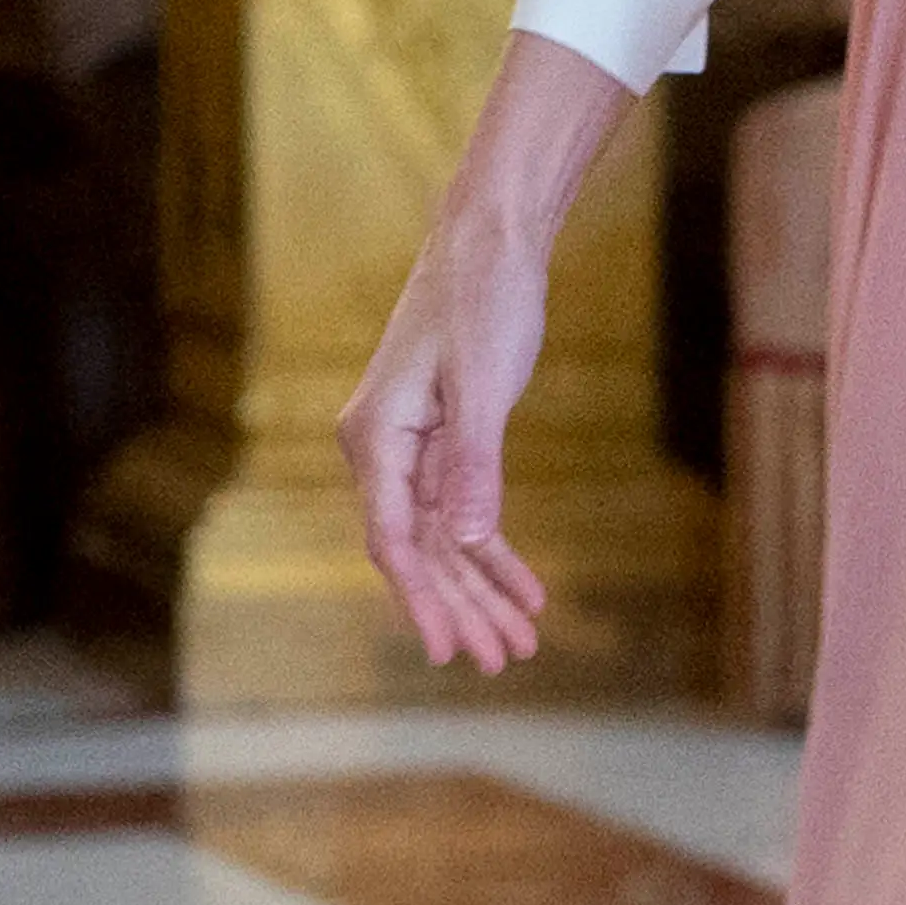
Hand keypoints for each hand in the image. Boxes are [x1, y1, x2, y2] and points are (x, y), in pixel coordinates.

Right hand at [338, 35, 624, 672]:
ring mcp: (414, 450)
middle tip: (500, 663)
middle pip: (420, 552)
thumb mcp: (482, 383)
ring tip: (521, 644)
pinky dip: (497, 554)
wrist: (490, 241)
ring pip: (445, 541)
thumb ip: (473, 463)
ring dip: (482, 592)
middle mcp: (384, 453)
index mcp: (377, 440)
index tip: (444, 649)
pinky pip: (466, 514)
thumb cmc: (480, 299)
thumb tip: (468, 539)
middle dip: (460, 609)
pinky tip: (528, 592)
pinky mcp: (448, 442)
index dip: (421, 598)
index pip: (393, 539)